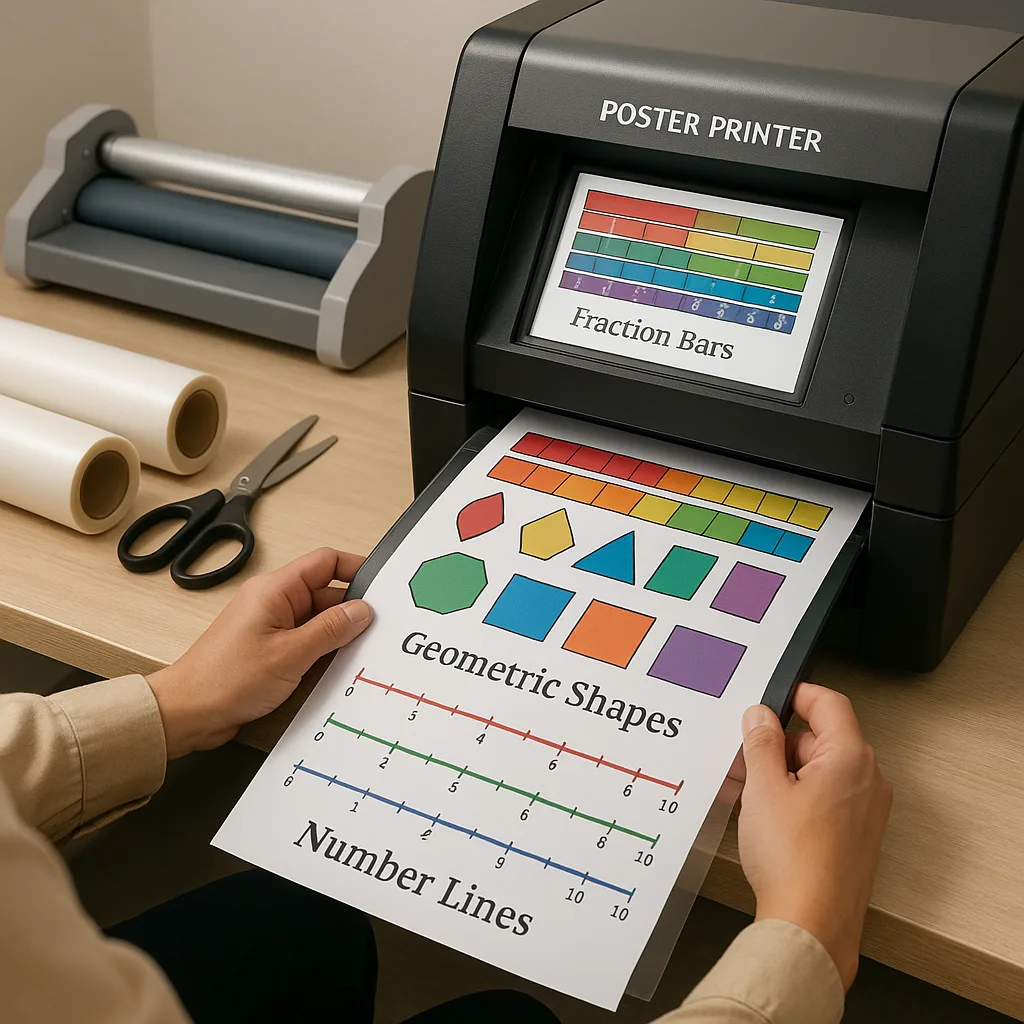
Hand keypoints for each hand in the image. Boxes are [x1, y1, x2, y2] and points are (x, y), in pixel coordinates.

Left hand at [146, 548, 372, 757]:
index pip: (324, 562)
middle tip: (379, 628)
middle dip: (351, 610)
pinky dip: (322, 650)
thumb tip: (361, 611)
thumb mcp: (290, 654)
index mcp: (275, 590)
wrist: (187, 712)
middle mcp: (273, 602)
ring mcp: (270, 625)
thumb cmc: (224, 680)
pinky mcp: (269, 648)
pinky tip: (335, 666)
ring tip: (359, 651)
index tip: (382, 584)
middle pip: (325, 593)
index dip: (355, 568)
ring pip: (317, 619)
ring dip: (336, 634)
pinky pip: (305, 640)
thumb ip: (331, 630)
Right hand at [737, 683, 891, 989]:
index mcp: (851, 758)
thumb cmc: (795, 861)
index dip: (796, 694)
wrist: (811, 925)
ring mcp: (866, 810)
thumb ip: (761, 741)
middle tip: (747, 758)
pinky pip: (827, 798)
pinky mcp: (857, 835)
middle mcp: (868, 780)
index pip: (829, 703)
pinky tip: (768, 818)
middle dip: (782, 743)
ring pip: (822, 770)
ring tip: (752, 795)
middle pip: (822, 738)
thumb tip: (761, 715)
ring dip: (787, 773)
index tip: (771, 699)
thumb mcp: (763, 787)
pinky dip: (798, 797)